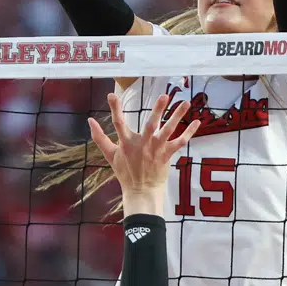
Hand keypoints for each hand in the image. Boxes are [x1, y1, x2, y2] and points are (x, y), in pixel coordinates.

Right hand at [90, 92, 196, 215]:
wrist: (141, 191)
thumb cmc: (125, 172)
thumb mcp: (110, 155)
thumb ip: (99, 137)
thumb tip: (89, 120)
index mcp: (126, 143)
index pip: (118, 123)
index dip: (114, 109)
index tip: (112, 94)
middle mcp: (142, 144)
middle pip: (150, 125)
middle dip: (157, 110)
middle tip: (164, 96)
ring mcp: (156, 150)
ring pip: (169, 131)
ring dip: (178, 116)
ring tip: (186, 103)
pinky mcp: (167, 155)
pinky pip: (180, 142)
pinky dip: (190, 132)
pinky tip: (197, 121)